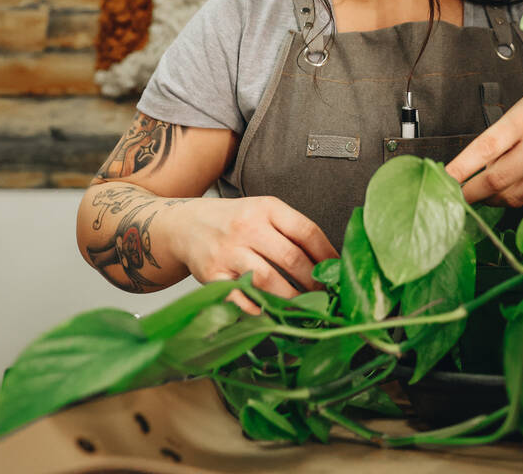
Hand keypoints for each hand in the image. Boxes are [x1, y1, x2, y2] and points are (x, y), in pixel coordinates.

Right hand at [163, 196, 337, 314]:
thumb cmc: (235, 222)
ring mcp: (228, 251)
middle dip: (313, 281)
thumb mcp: (263, 213)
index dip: (327, 254)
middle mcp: (247, 227)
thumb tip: (329, 264)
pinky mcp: (212, 274)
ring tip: (305, 307)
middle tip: (325, 296)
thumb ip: (291, 232)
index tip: (338, 271)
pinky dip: (258, 308)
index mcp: (266, 208)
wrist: (185, 225)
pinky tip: (271, 313)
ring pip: (267, 279)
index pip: (306, 231)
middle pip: (290, 258)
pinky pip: (240, 296)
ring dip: (291, 298)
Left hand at [446, 81, 522, 207]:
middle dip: (469, 193)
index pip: (484, 149)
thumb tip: (470, 174)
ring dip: (491, 198)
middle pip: (497, 181)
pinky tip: (516, 182)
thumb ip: (498, 140)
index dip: (459, 170)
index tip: (440, 181)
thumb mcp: (521, 110)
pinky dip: (516, 195)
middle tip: (453, 196)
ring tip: (484, 189)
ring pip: (513, 197)